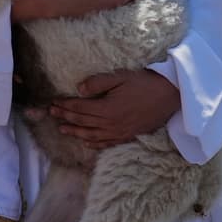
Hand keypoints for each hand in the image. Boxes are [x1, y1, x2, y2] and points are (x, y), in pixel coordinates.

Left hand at [46, 69, 180, 149]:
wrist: (169, 96)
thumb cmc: (144, 83)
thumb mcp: (120, 77)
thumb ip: (98, 83)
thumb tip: (79, 89)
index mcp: (107, 108)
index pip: (79, 108)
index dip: (65, 106)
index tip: (53, 103)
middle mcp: (110, 123)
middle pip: (82, 122)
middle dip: (65, 117)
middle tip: (51, 114)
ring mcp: (119, 132)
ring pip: (91, 135)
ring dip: (75, 132)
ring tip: (62, 129)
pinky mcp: (128, 136)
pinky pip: (106, 143)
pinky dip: (94, 144)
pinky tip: (86, 142)